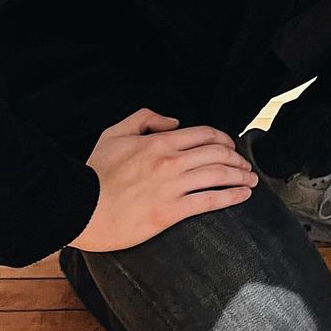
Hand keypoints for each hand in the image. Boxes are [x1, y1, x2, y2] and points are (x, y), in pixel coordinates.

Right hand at [71, 108, 256, 251]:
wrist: (80, 208)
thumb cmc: (95, 173)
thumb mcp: (114, 133)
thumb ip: (144, 119)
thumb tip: (173, 122)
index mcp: (159, 142)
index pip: (204, 134)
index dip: (224, 139)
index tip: (231, 146)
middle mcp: (170, 162)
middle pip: (217, 154)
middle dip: (237, 158)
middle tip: (246, 166)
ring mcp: (172, 187)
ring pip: (218, 175)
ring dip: (240, 176)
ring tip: (251, 180)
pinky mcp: (170, 212)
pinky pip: (209, 201)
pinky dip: (231, 196)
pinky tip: (242, 196)